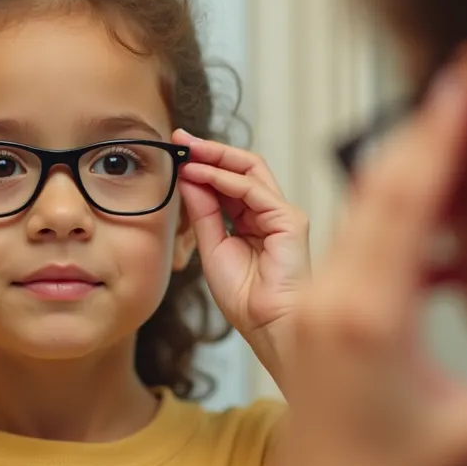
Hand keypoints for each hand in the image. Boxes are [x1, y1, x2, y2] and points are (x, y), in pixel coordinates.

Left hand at [173, 129, 309, 383]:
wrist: (268, 327)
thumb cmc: (246, 300)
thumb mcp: (212, 248)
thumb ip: (203, 213)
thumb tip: (188, 178)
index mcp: (254, 223)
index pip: (230, 182)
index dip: (204, 164)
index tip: (177, 151)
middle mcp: (271, 214)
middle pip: (243, 168)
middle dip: (210, 150)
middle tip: (180, 138)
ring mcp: (283, 215)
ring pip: (250, 171)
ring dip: (215, 156)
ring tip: (187, 149)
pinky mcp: (289, 220)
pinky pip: (252, 190)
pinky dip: (224, 178)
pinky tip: (200, 173)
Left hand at [263, 75, 466, 465]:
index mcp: (368, 318)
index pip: (404, 204)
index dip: (434, 141)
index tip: (456, 88)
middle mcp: (331, 301)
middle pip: (373, 194)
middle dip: (415, 137)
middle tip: (450, 88)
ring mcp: (312, 308)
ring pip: (355, 217)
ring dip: (397, 172)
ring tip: (441, 137)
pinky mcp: (308, 320)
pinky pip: (347, 249)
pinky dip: (384, 220)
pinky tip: (426, 220)